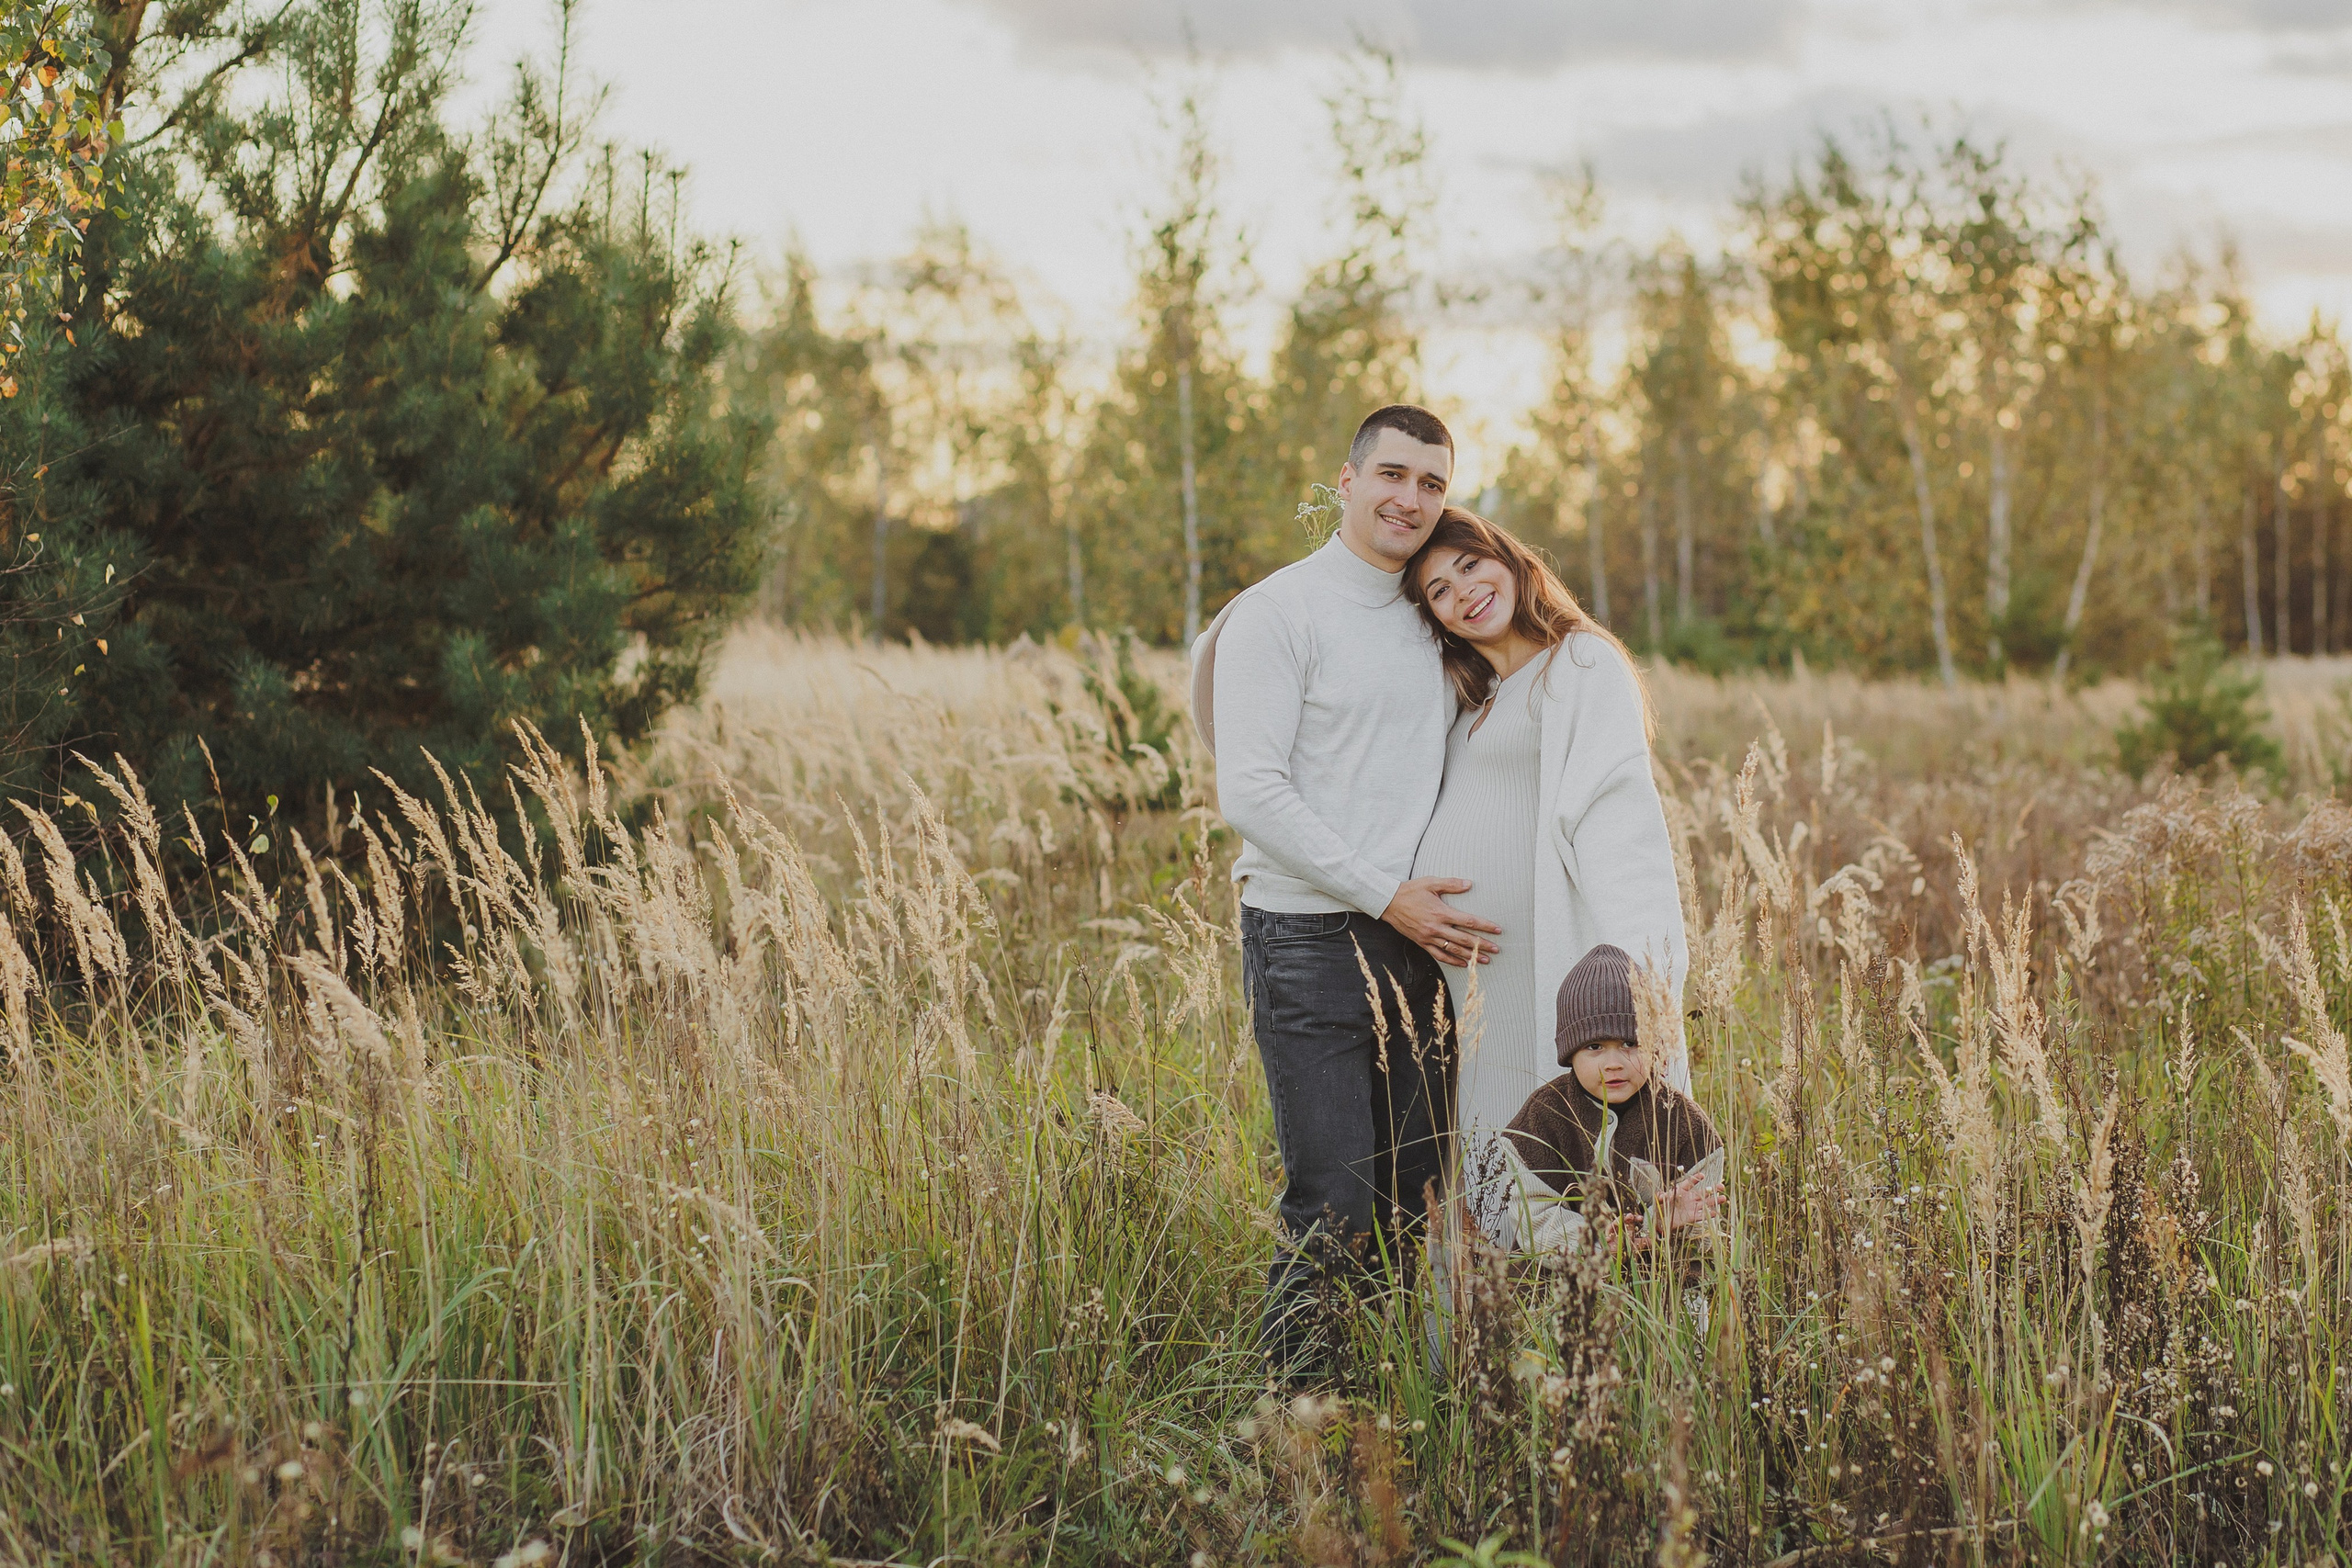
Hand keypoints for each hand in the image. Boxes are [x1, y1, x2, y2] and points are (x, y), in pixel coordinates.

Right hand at [1379, 876, 1501, 967]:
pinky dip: (1452, 960)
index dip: (1485, 926)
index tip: (1497, 930)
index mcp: (1441, 912)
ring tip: (1485, 959)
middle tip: (1497, 949)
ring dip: (1471, 956)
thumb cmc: (1410, 891)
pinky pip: (1439, 955)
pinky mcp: (1422, 942)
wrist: (1388, 902)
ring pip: (1454, 950)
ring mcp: (1429, 937)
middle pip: (1464, 939)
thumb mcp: (1431, 882)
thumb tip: (1469, 884)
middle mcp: (1436, 927)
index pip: (1468, 921)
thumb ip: (1451, 884)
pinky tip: (1463, 963)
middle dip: (1482, 945)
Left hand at [1656, 1169, 1724, 1231]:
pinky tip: (1716, 1212)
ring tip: (1724, 1198)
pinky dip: (1708, 1214)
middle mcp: (1689, 1198)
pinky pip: (1702, 1215)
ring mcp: (1692, 1207)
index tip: (1703, 1176)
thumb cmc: (1660, 1206)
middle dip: (1712, 1189)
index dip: (1696, 1179)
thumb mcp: (1659, 1200)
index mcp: (1681, 1190)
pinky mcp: (1692, 1217)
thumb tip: (1661, 1195)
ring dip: (1714, 1201)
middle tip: (1722, 1187)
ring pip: (1705, 1203)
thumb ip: (1661, 1197)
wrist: (1661, 1220)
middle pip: (1703, 1192)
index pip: (1690, 1182)